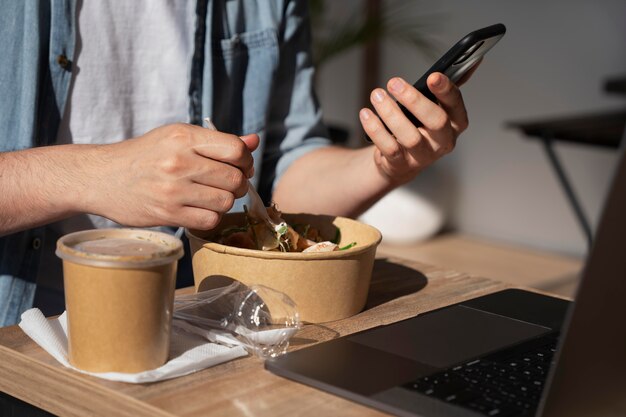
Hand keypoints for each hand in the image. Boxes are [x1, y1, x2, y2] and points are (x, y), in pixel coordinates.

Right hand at [86, 123, 258, 229]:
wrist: (102, 177)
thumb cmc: (146, 155)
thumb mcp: (178, 137)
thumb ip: (218, 141)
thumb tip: (255, 141)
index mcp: (183, 137)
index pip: (236, 149)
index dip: (244, 160)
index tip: (237, 165)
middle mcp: (179, 162)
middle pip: (235, 179)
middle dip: (237, 183)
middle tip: (224, 182)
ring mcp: (173, 190)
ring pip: (226, 202)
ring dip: (224, 201)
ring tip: (210, 195)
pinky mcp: (168, 214)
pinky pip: (210, 220)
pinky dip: (210, 216)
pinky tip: (199, 208)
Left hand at [359, 72, 468, 184]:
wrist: (400, 161)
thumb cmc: (419, 126)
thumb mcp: (436, 107)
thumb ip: (450, 85)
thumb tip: (475, 59)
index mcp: (455, 122)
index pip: (455, 105)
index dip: (446, 90)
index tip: (433, 76)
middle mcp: (443, 141)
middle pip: (435, 121)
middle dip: (415, 100)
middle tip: (394, 82)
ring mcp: (423, 156)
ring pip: (410, 136)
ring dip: (390, 113)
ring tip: (377, 94)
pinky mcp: (401, 164)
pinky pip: (389, 147)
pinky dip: (376, 129)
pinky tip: (366, 113)